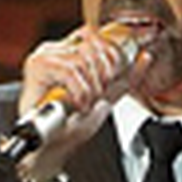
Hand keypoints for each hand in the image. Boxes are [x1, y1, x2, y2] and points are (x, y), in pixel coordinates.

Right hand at [16, 24, 138, 181]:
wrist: (51, 146)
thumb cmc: (71, 125)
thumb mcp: (106, 97)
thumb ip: (125, 78)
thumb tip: (144, 58)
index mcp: (70, 52)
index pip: (95, 35)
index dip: (110, 53)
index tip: (112, 77)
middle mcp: (56, 50)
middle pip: (92, 44)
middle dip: (103, 75)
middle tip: (96, 96)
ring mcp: (45, 56)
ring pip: (82, 59)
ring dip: (90, 88)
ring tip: (85, 103)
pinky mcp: (37, 66)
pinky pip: (69, 70)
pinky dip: (79, 91)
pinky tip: (76, 103)